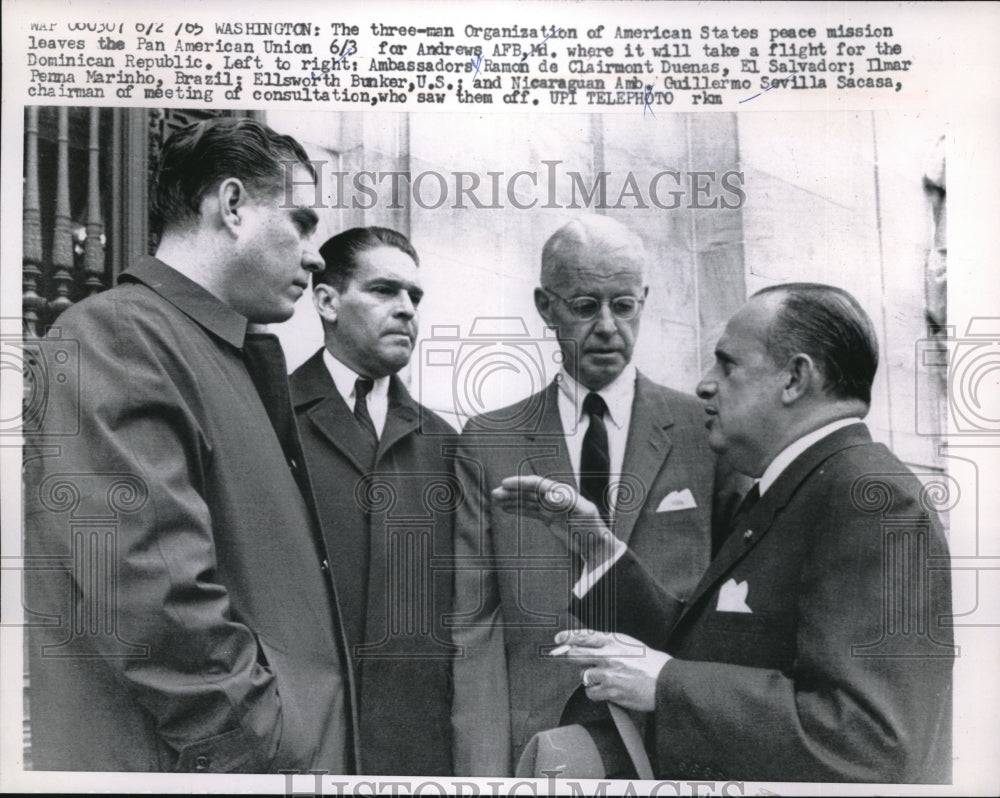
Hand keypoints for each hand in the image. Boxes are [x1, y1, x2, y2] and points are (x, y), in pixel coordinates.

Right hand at [492, 476, 616, 566]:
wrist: (597, 546)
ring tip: (495, 499)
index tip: (505, 484)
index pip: (538, 484)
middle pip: (530, 491)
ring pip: (528, 501)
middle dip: (512, 491)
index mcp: (562, 493)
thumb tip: (549, 495)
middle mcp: (555, 498)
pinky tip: (506, 508)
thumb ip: (567, 503)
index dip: (521, 483)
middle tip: (494, 493)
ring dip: (512, 499)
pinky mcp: (549, 518)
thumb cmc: (593, 529)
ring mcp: (552, 508)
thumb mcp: (584, 514)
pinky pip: (530, 511)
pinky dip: (518, 509)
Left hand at [549, 629, 670, 711]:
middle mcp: (608, 656)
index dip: (568, 637)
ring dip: (589, 678)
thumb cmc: (650, 662)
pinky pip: (591, 692)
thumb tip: (588, 644)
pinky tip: (606, 690)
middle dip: (568, 656)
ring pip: (583, 676)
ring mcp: (608, 674)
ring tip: (603, 678)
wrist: (666, 682)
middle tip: (564, 657)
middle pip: (576, 655)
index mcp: (613, 641)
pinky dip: (595, 692)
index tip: (558, 639)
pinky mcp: (610, 691)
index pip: (584, 636)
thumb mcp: (629, 644)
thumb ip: (609, 643)